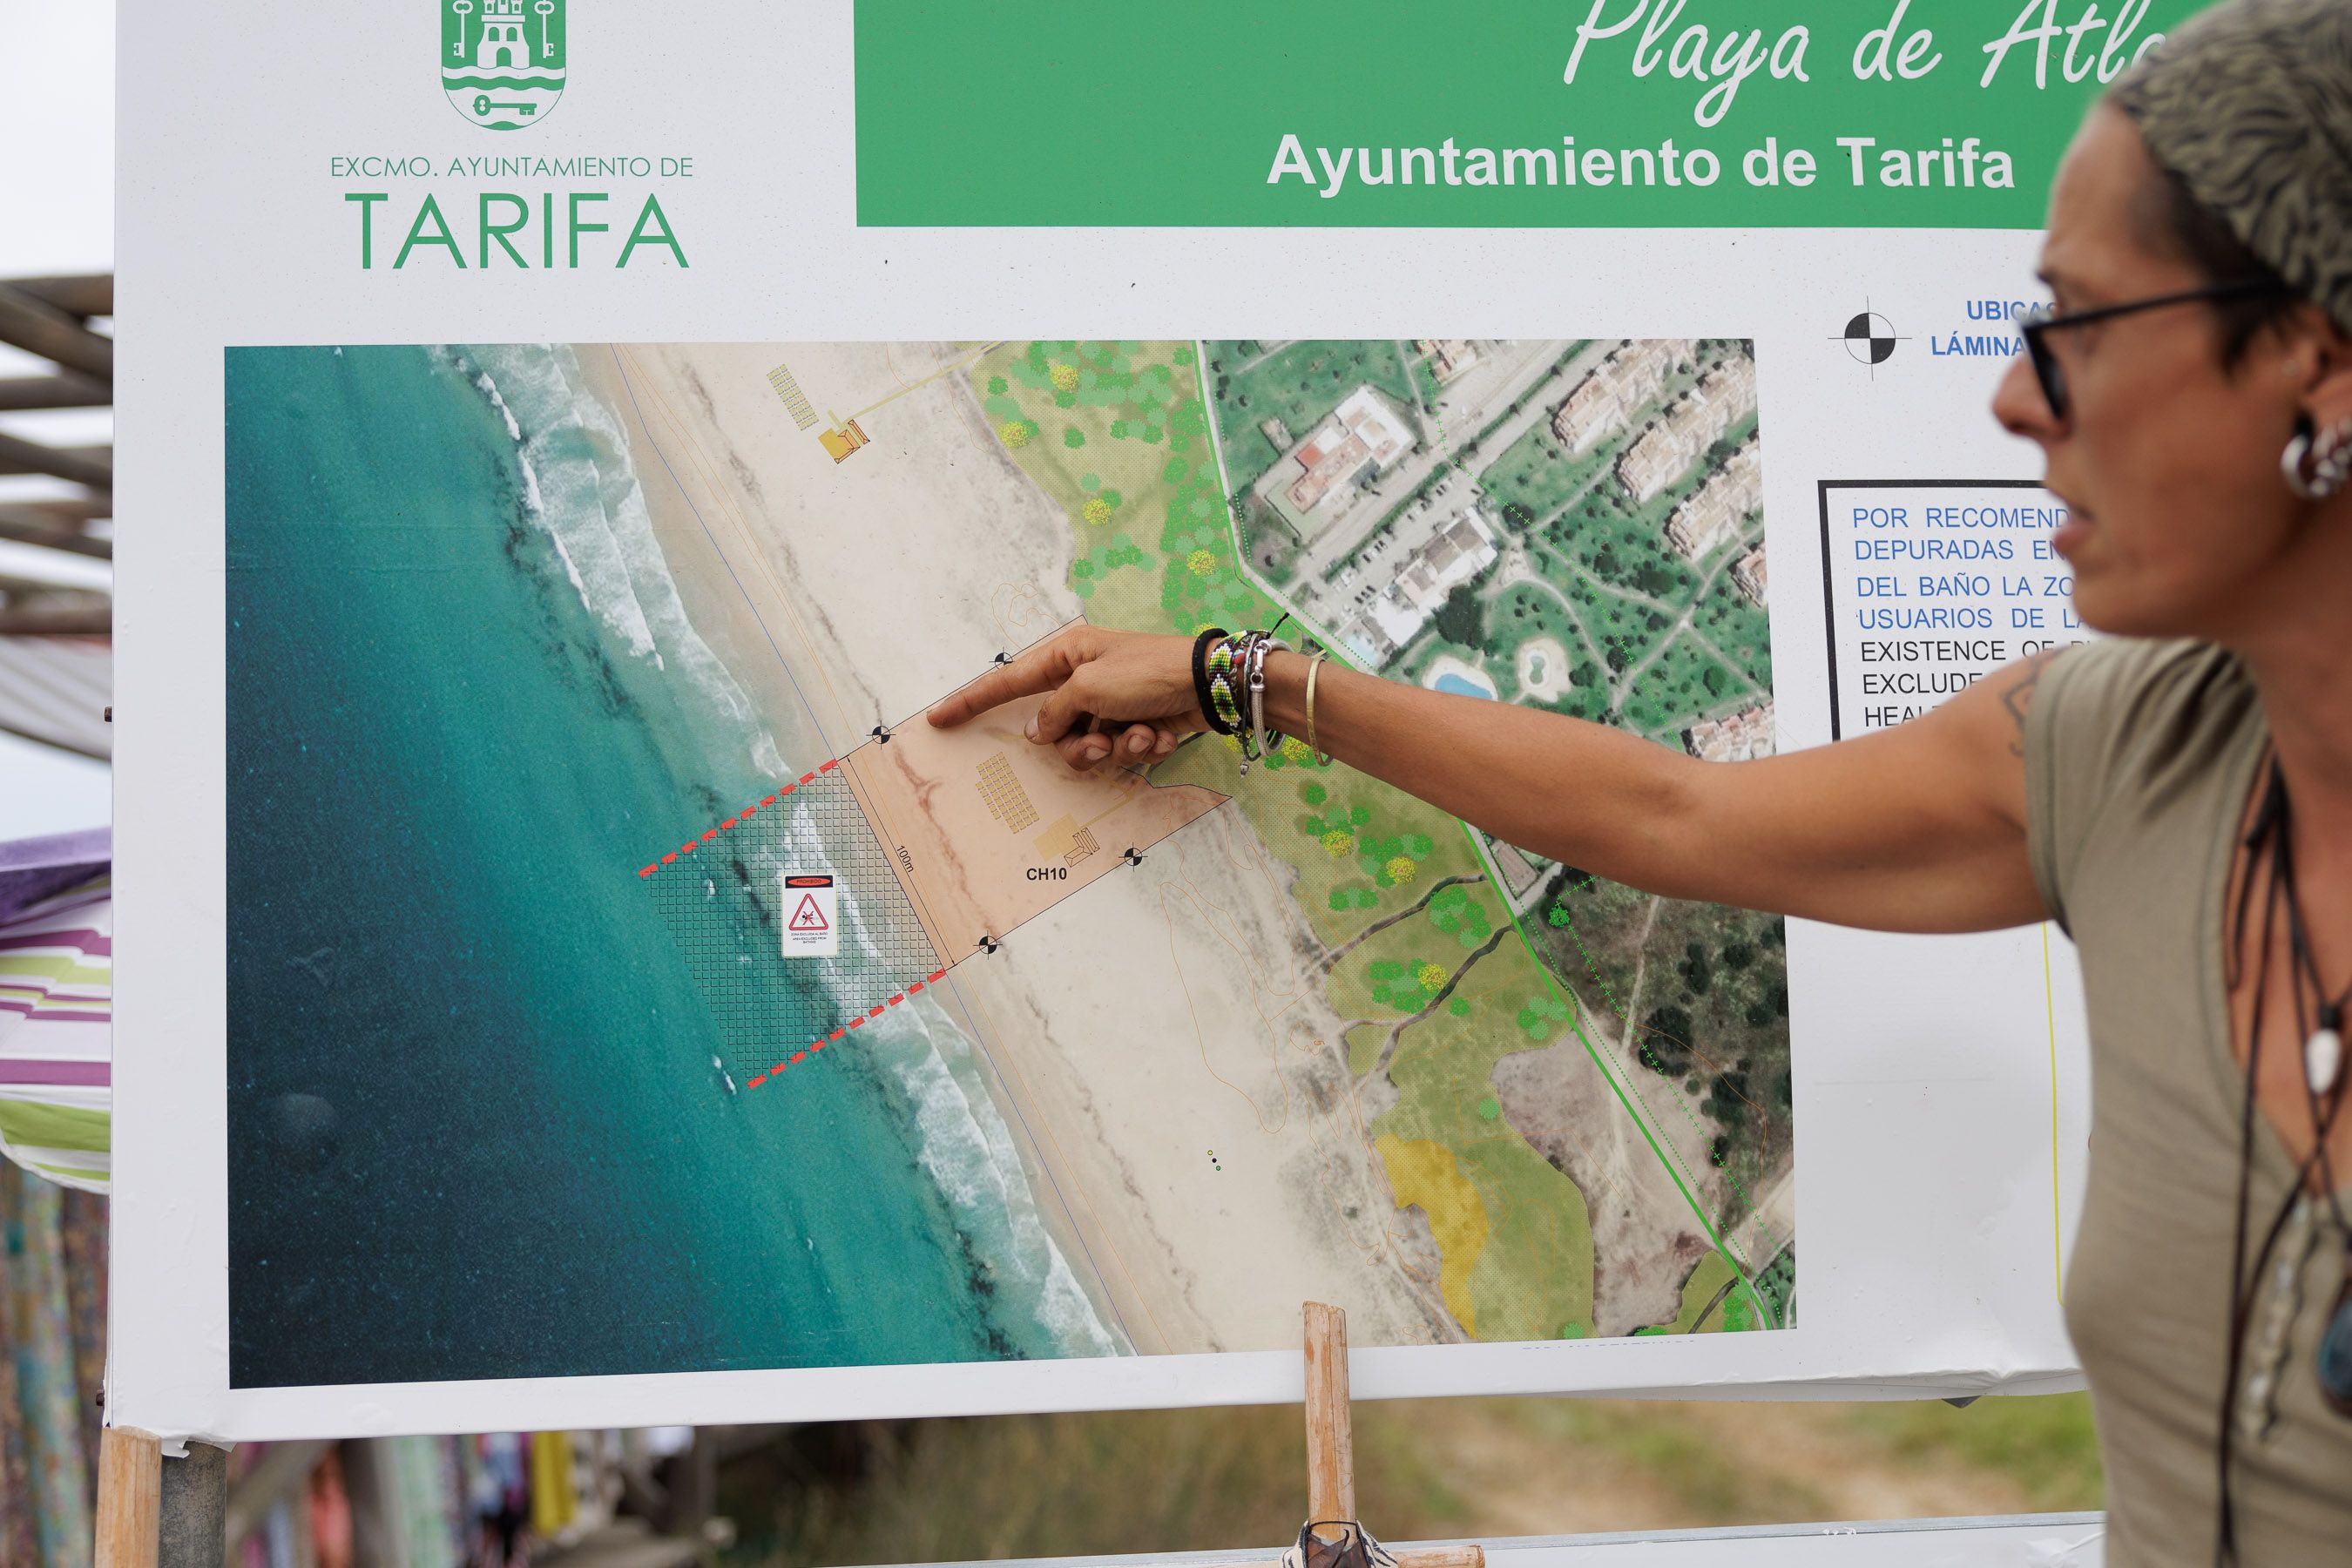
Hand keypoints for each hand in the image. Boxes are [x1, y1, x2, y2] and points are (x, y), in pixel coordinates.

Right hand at [925, 625, 1204, 771]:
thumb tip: (1039, 733)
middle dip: (1079, 744)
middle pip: (1054, 731)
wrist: (1210, 685)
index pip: (1009, 683)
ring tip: (1140, 733)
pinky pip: (1120, 751)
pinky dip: (1141, 747)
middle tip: (1102, 739)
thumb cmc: (1147, 671)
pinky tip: (1162, 733)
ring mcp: (1110, 706)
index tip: (939, 718)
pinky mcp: (1134, 725)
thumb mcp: (1091, 687)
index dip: (972, 701)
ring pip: (1087, 748)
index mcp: (1067, 658)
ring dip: (1116, 748)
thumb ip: (1056, 713)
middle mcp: (1084, 681)